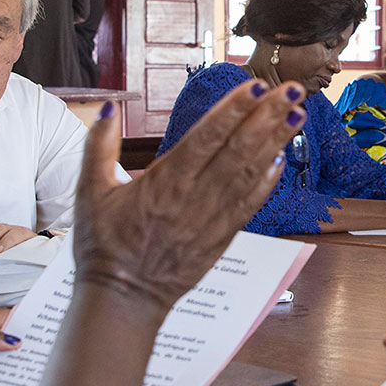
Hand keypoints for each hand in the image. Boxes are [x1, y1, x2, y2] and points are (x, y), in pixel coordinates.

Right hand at [72, 80, 305, 312]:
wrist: (123, 300)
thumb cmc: (104, 246)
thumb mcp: (89, 192)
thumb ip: (98, 147)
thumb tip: (109, 108)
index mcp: (163, 183)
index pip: (205, 138)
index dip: (233, 110)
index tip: (255, 86)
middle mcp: (193, 198)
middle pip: (237, 150)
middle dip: (266, 117)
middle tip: (290, 90)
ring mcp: (212, 220)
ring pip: (250, 174)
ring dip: (276, 142)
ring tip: (296, 114)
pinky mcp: (222, 238)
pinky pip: (250, 205)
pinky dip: (268, 181)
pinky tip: (282, 158)